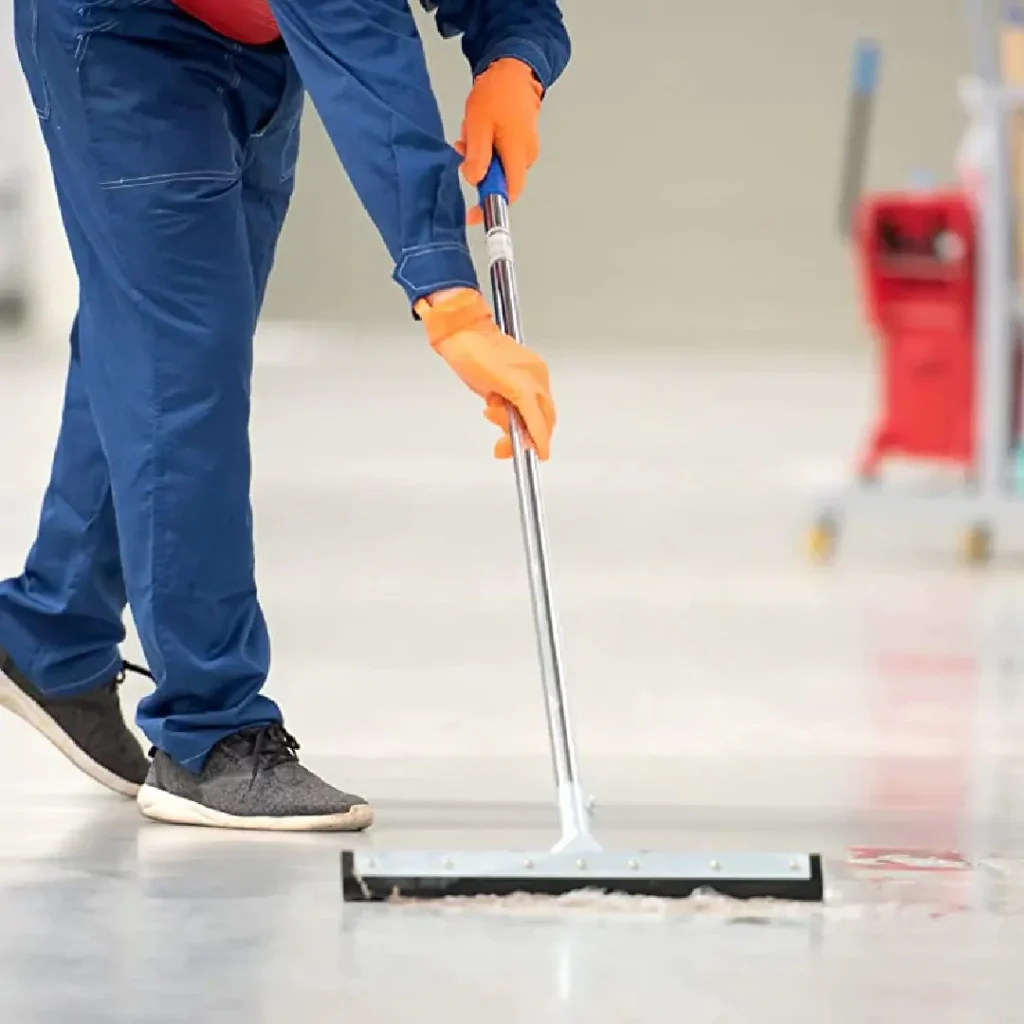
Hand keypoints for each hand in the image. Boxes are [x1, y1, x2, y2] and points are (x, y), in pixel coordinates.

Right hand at [417, 288, 555, 459]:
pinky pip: (533, 418)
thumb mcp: (492, 383)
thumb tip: (508, 420)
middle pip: (546, 417)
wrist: (461, 332)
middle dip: (530, 439)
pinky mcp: (520, 387)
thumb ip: (504, 401)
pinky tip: (536, 448)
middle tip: (506, 448)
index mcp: (533, 372)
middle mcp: (538, 375)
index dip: (537, 431)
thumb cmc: (472, 352)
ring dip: (516, 433)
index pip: (543, 408)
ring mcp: (532, 380)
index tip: (526, 443)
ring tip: (489, 412)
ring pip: (539, 420)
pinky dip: (536, 436)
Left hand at [456, 58, 542, 224]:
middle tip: (465, 148)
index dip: (490, 206)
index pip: (509, 193)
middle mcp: (526, 155)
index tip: (473, 214)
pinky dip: (486, 147)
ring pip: (497, 167)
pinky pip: (501, 155)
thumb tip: (476, 181)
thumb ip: (478, 155)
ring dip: (480, 155)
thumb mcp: (479, 124)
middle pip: (500, 180)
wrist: (512, 68)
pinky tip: (480, 130)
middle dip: (478, 170)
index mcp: (518, 152)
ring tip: (472, 131)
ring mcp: (526, 148)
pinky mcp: (521, 141)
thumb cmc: (497, 92)